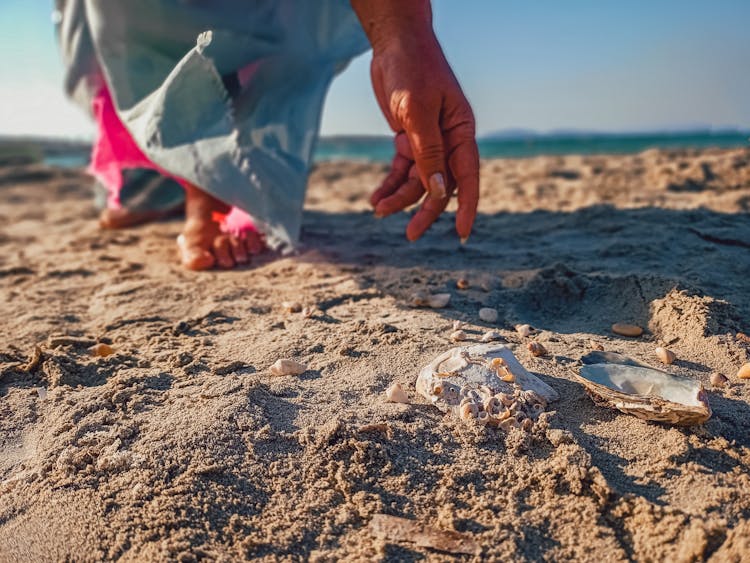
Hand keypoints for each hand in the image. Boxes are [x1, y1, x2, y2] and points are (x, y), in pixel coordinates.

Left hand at [368, 32, 478, 241]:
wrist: (393, 43)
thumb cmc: (411, 70)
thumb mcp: (418, 112)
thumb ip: (428, 152)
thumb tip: (437, 191)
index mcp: (462, 131)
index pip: (468, 177)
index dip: (467, 207)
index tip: (463, 234)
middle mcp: (449, 139)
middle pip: (440, 184)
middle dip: (425, 210)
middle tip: (410, 235)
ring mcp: (428, 140)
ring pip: (418, 180)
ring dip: (399, 196)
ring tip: (378, 209)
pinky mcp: (408, 138)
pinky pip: (402, 169)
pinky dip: (390, 183)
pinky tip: (375, 197)